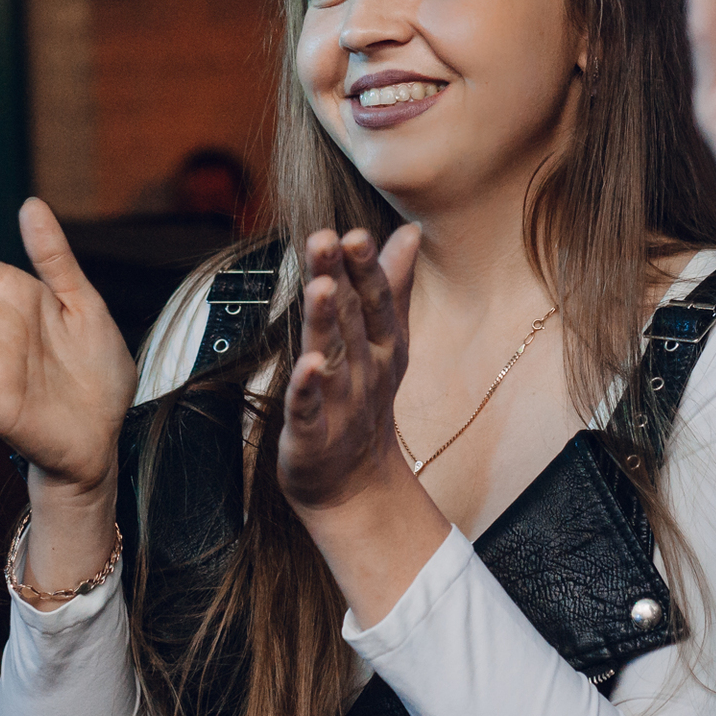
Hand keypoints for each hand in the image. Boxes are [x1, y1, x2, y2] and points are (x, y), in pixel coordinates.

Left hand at [278, 225, 421, 512]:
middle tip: (330, 238)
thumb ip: (392, 285)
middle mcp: (365, 370)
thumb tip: (409, 233)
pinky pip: (309, 409)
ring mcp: (341, 403)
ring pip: (331, 356)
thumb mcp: (385, 341)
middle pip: (351, 319)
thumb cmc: (364, 401)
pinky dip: (307, 389)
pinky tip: (306, 366)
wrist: (354, 483)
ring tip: (321, 287)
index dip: (364, 267)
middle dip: (342, 278)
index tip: (355, 232)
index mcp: (381, 346)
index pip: (374, 299)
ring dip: (326, 322)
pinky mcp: (313, 434)